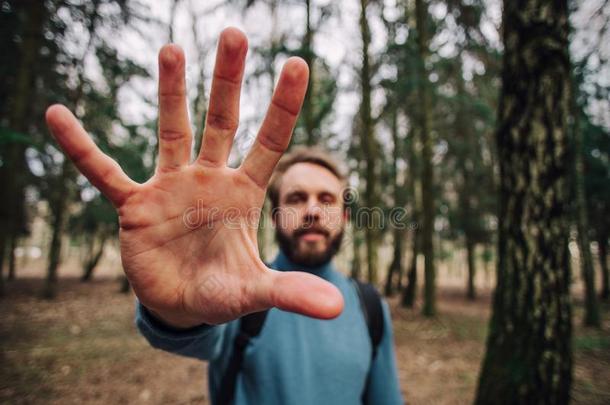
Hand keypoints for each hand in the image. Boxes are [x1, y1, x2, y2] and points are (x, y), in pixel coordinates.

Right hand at [45, 28, 343, 327]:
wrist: (183, 305)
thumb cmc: (223, 291)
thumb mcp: (255, 291)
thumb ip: (290, 292)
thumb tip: (335, 308)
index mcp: (243, 193)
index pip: (270, 142)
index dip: (284, 105)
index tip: (298, 63)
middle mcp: (209, 180)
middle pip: (222, 120)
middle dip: (228, 80)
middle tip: (234, 33)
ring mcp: (171, 187)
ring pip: (172, 131)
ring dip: (171, 93)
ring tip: (171, 49)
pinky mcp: (135, 205)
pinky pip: (104, 172)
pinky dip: (82, 148)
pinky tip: (57, 116)